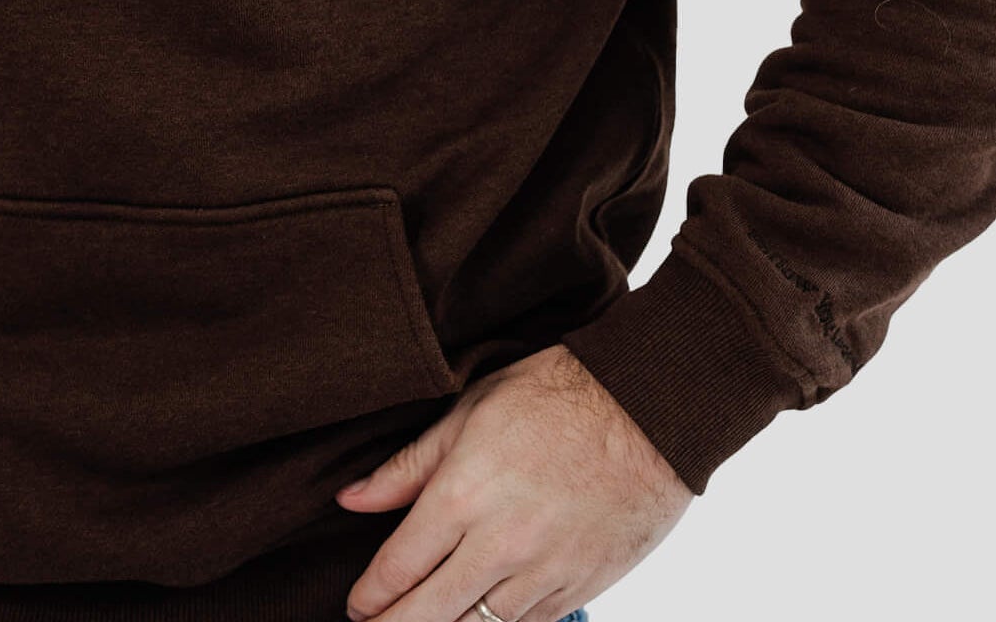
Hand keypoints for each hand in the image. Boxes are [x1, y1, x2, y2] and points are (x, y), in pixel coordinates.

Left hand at [335, 343, 693, 621]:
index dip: (369, 596)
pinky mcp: (577, 588)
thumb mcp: (469, 411)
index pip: (397, 568)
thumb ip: (408, 465)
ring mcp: (541, 573)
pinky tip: (476, 621)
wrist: (645, 410)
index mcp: (463, 494)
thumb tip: (350, 500)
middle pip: (427, 614)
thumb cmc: (554, 396)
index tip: (356, 604)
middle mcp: (498, 544)